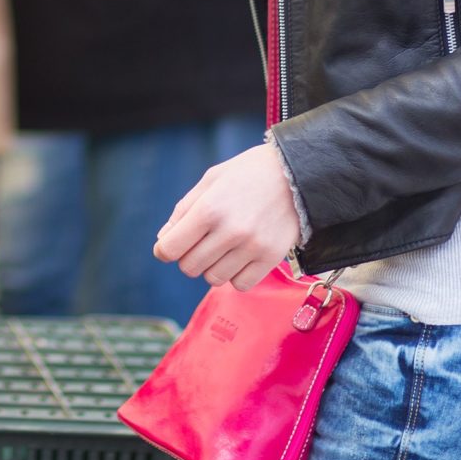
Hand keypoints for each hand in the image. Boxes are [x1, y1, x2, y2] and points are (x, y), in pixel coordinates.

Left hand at [155, 143, 303, 291]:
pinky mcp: (271, 259)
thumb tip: (163, 240)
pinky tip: (240, 256)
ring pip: (214, 279)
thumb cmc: (248, 174)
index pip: (170, 249)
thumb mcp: (211, 180)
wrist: (297, 175)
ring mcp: (252, 247)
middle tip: (201, 242)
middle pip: (189, 268)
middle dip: (188, 257)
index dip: (164, 250)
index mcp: (209, 209)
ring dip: (212, 267)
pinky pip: (241, 285)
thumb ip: (184, 210)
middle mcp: (230, 231)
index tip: (169, 247)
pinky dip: (236, 275)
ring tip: (223, 247)